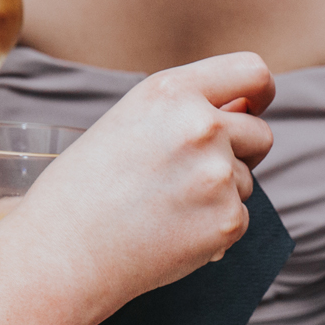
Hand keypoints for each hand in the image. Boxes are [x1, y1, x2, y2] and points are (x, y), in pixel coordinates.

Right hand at [3, 54, 275, 321]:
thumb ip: (187, 111)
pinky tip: (170, 232)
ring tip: (164, 206)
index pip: (252, 73)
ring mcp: (218, 175)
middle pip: (261, 134)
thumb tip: (248, 107)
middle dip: (241, 152)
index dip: (259, 92)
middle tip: (193, 174)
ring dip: (220, 193)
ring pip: (247, 180)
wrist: (63, 251)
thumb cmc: (85, 187)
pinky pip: (239, 217)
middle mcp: (202, 126)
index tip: (255, 106)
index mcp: (172, 92)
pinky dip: (213, 228)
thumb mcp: (128, 123)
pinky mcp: (227, 220)